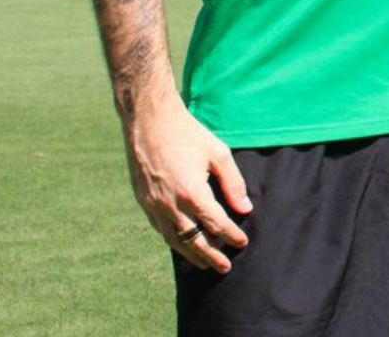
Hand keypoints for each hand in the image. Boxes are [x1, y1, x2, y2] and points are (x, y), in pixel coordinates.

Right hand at [123, 100, 252, 271]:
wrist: (149, 121)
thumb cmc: (188, 134)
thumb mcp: (218, 154)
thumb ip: (233, 183)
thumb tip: (245, 208)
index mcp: (192, 192)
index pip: (216, 223)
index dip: (231, 235)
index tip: (242, 242)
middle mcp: (170, 204)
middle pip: (193, 241)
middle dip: (211, 256)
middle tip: (225, 267)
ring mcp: (153, 205)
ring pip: (174, 239)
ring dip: (190, 254)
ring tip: (204, 264)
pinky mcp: (143, 202)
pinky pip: (160, 229)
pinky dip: (173, 240)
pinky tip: (182, 244)